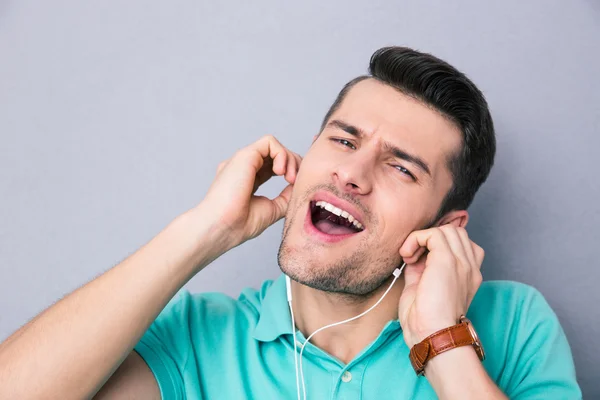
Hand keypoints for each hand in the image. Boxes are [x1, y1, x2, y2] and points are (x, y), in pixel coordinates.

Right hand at [195, 135, 301, 250]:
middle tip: (296, 182)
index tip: (299, 185)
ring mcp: (243, 160)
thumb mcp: (271, 209)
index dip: (292, 170)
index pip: (274, 167)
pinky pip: (269, 142)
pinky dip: (281, 153)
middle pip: (276, 155)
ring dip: (289, 159)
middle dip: (294, 164)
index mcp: (248, 180)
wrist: (222, 227)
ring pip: (274, 146)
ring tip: (290, 178)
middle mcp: (244, 168)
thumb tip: (298, 185)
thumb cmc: (239, 224)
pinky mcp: (244, 155)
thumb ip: (285, 196)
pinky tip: (281, 172)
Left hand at [397, 225, 484, 348]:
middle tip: (414, 257)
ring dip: (424, 238)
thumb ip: (422, 269)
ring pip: (447, 230)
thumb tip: (413, 255)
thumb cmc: (425, 320)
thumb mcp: (424, 288)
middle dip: (432, 238)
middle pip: (456, 233)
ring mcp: (462, 263)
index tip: (419, 260)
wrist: (433, 335)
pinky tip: (407, 256)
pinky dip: (416, 239)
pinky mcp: (448, 260)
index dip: (437, 245)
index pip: (460, 244)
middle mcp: (470, 267)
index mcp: (468, 275)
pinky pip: (433, 234)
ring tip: (410, 256)